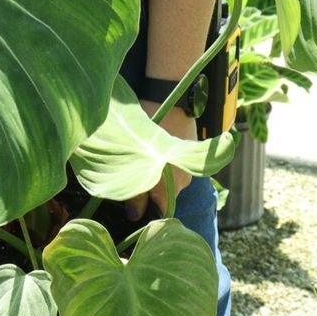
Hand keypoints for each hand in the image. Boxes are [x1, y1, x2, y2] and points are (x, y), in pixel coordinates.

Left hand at [125, 101, 195, 220]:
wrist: (171, 99)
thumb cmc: (149, 129)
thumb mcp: (137, 162)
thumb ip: (135, 193)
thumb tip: (133, 216)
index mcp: (171, 188)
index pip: (158, 212)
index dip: (142, 212)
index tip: (128, 205)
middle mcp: (184, 183)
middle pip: (162, 198)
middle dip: (146, 193)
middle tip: (128, 179)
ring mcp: (188, 169)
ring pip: (167, 183)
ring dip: (154, 178)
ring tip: (137, 164)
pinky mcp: (187, 157)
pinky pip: (172, 170)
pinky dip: (161, 167)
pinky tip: (150, 155)